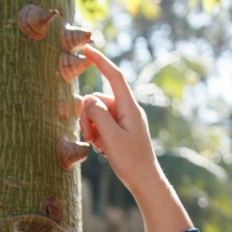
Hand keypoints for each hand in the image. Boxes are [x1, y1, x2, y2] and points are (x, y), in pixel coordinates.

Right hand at [79, 45, 156, 192]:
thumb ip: (97, 114)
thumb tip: (88, 99)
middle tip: (90, 139)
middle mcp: (127, 110)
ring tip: (98, 147)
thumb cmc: (131, 161)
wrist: (144, 181)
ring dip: (90, 129)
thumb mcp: (110, 137)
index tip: (86, 49)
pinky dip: (97, 135)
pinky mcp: (120, 131)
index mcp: (129, 108)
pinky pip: (100, 125)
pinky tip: (103, 150)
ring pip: (96, 114)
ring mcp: (123, 121)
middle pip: (97, 100)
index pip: (114, 77)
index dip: (100, 61)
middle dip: (87, 117)